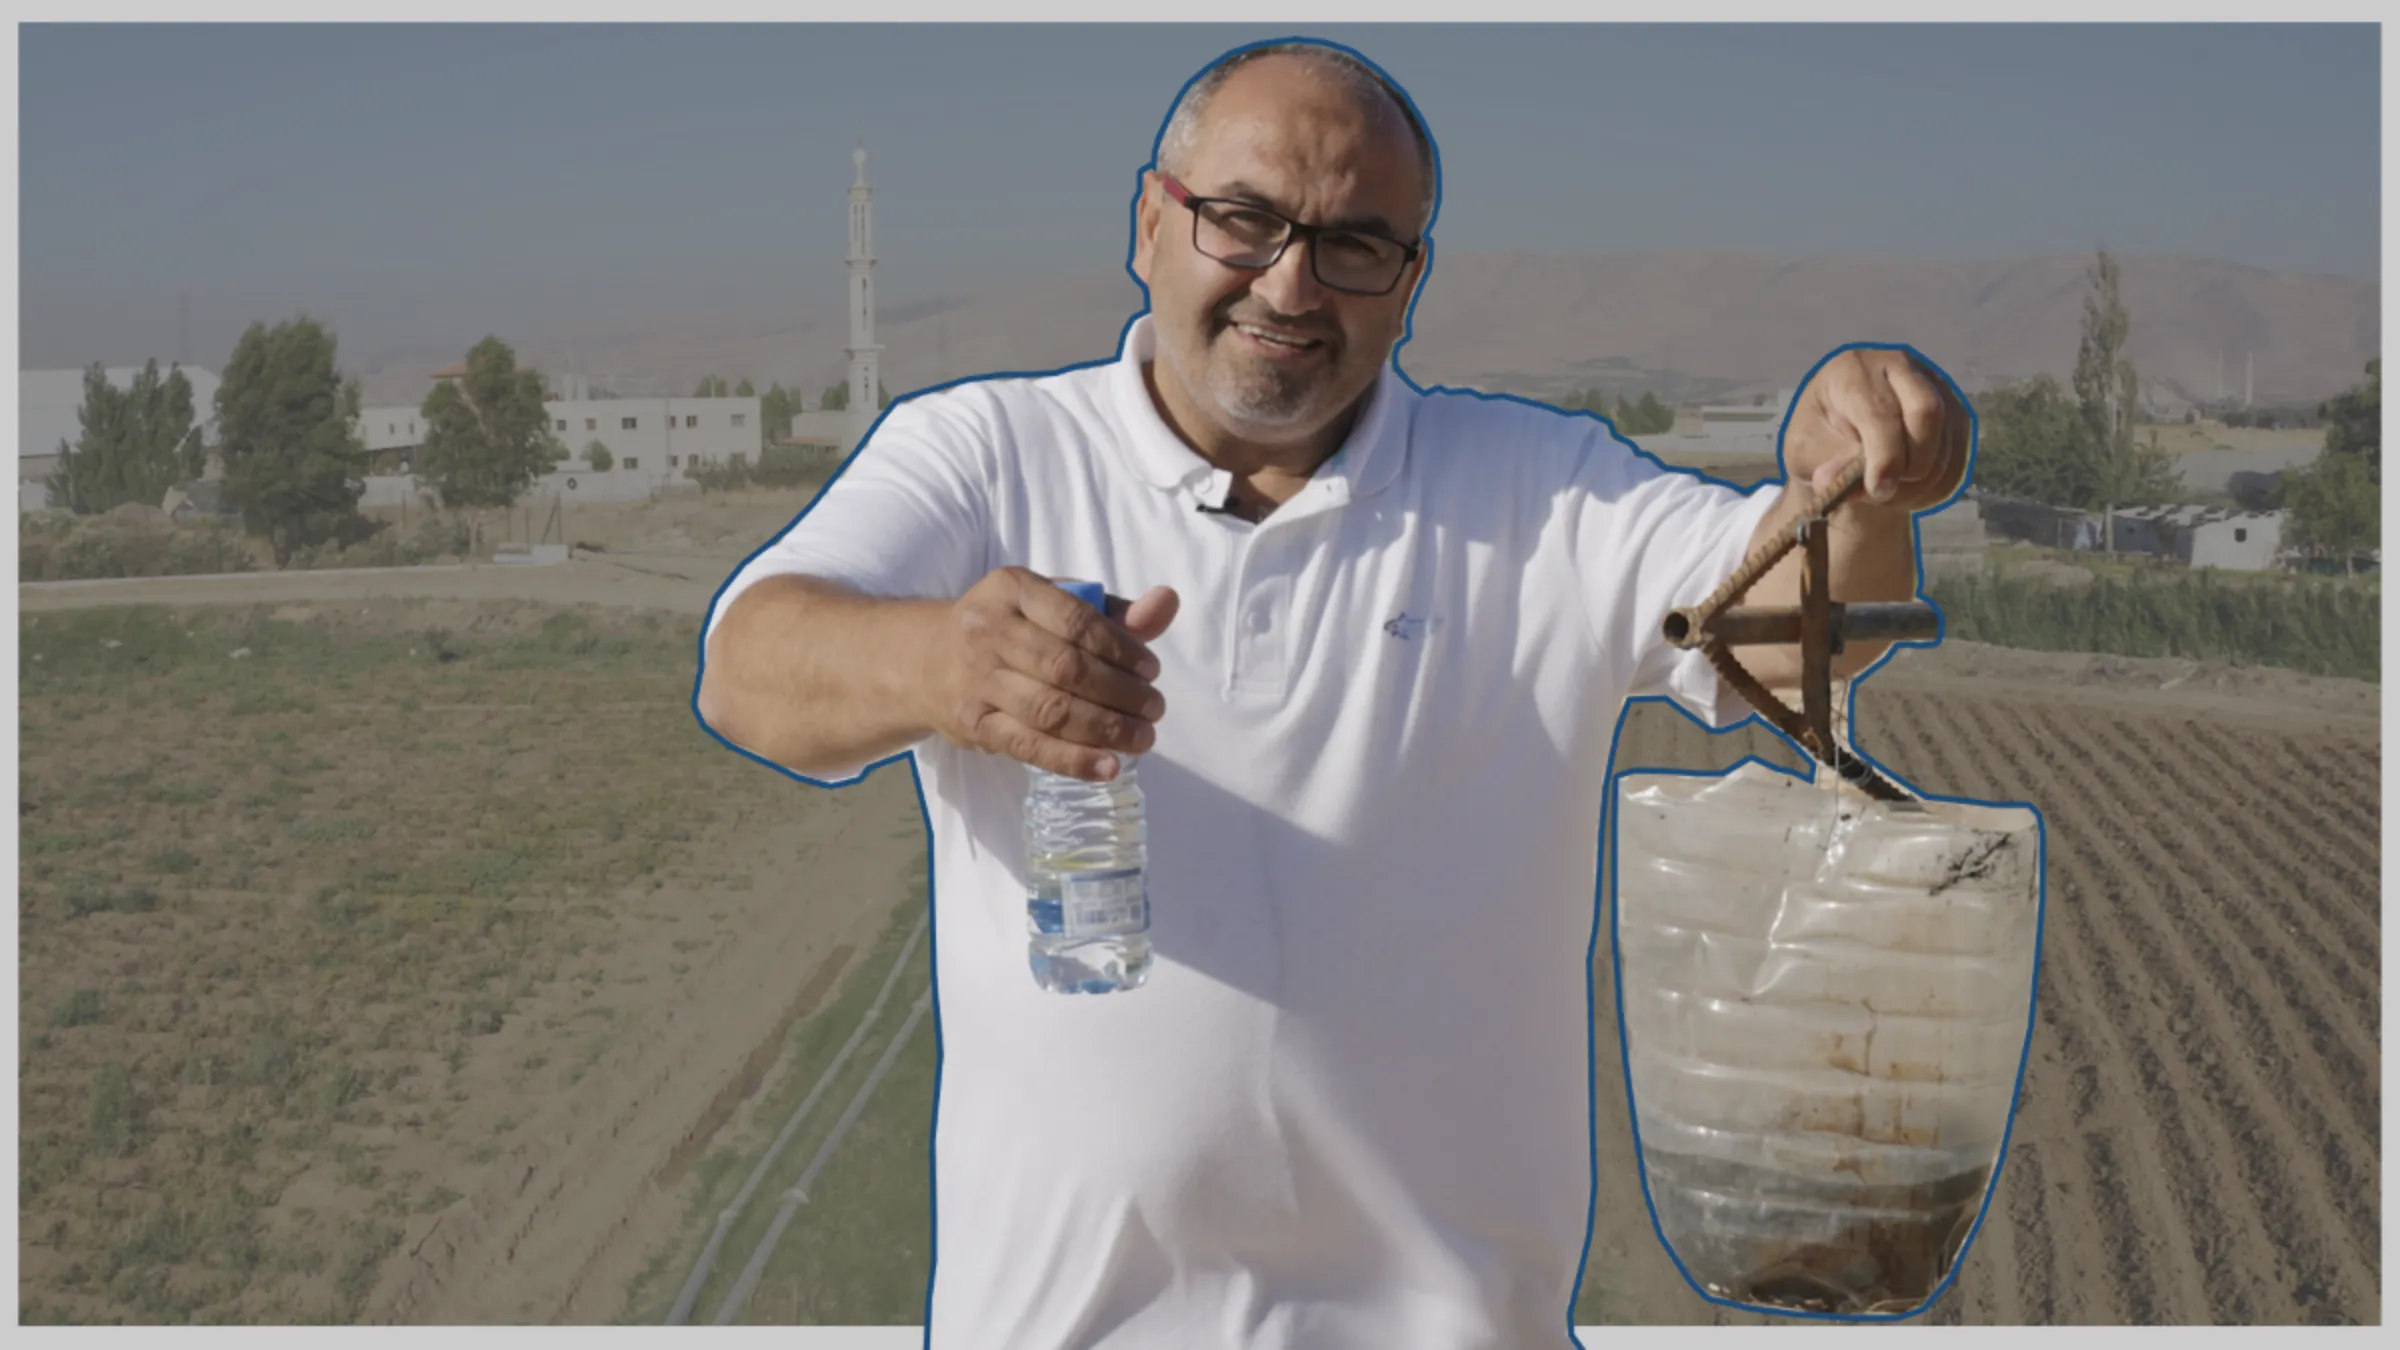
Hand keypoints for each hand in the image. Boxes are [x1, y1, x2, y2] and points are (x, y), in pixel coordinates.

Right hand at [921, 567, 1179, 780]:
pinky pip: (1028, 747)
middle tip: (1154, 708)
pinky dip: (1073, 760)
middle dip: (1121, 693)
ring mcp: (975, 680)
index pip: (1076, 620)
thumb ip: (1112, 611)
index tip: (1151, 670)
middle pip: (1066, 668)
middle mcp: (987, 630)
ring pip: (1050, 710)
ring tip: (1142, 738)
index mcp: (1011, 588)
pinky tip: (1108, 768)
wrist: (927, 661)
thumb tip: (1166, 605)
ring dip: (1106, 729)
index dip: (1122, 649)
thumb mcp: (1051, 604)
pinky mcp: (972, 724)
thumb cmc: (1008, 629)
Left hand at [1783, 348, 1970, 511]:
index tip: (1878, 489)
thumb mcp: (1805, 450)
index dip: (1884, 454)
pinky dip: (1935, 488)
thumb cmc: (1819, 436)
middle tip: (1883, 493)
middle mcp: (1899, 368)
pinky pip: (1958, 459)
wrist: (1841, 436)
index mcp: (1854, 369)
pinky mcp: (1954, 414)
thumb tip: (1832, 479)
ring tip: (1886, 497)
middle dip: (1910, 464)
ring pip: (1946, 441)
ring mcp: (1933, 388)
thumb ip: (1821, 462)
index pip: (1881, 409)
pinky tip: (1907, 494)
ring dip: (1919, 484)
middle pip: (1927, 413)